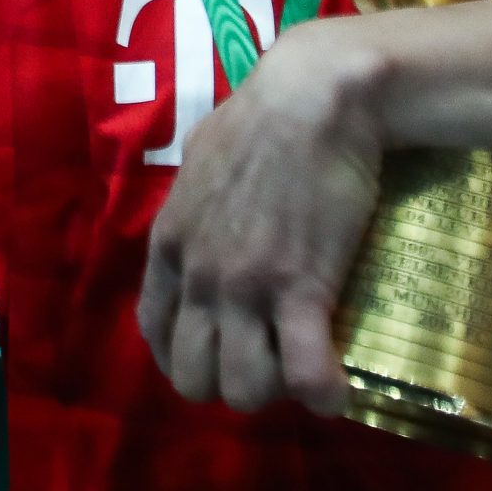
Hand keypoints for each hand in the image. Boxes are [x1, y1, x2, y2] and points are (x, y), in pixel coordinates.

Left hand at [136, 21, 384, 414]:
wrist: (312, 96)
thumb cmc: (261, 117)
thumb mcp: (202, 159)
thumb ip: (194, 201)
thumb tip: (204, 212)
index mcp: (170, 244)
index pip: (155, 332)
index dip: (184, 359)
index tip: (218, 356)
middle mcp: (199, 276)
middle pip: (195, 378)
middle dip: (230, 381)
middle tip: (266, 359)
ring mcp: (246, 287)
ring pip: (245, 389)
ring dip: (276, 390)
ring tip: (301, 366)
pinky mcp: (301, 289)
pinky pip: (305, 373)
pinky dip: (322, 393)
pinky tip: (336, 389)